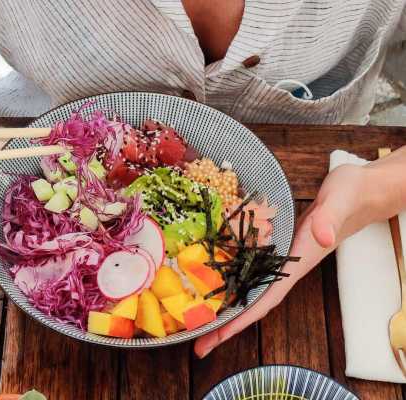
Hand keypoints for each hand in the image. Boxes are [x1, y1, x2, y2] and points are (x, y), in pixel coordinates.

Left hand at [195, 157, 403, 357]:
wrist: (358, 193)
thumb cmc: (351, 196)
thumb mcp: (340, 202)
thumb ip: (330, 220)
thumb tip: (322, 238)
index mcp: (299, 262)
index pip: (268, 297)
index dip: (244, 318)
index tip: (220, 336)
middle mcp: (287, 267)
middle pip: (254, 301)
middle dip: (228, 324)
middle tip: (199, 344)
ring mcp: (280, 258)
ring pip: (250, 286)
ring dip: (227, 305)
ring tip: (200, 321)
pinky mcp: (276, 245)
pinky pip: (250, 267)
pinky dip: (233, 278)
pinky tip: (214, 281)